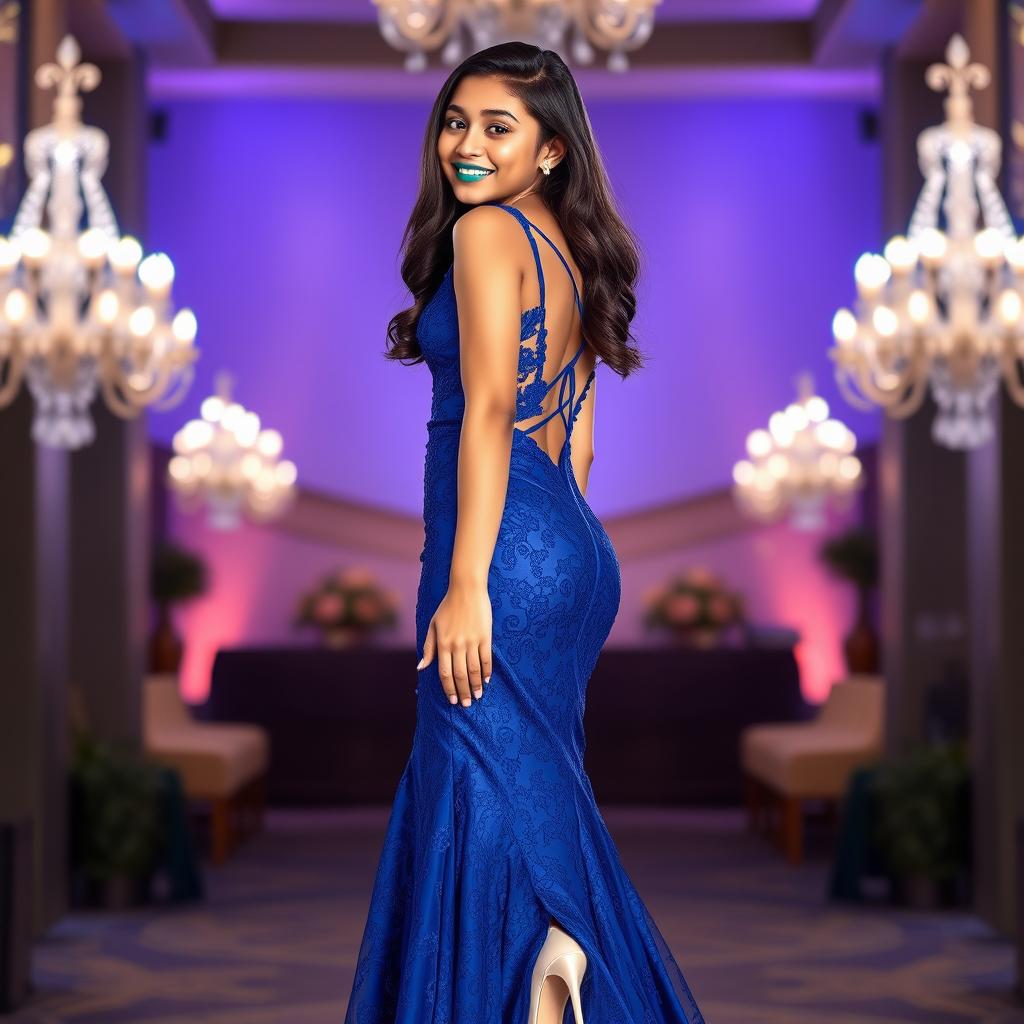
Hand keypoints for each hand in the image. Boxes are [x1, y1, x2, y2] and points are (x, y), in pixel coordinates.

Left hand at [417, 580, 492, 706]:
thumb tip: (420, 668)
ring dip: (476, 686)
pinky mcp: (485, 636)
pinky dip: (487, 672)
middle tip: (467, 704)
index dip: (449, 689)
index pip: (445, 673)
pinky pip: (486, 659)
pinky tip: (487, 680)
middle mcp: (457, 645)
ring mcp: (472, 641)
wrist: (466, 589)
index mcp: (443, 643)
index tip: (453, 700)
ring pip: (474, 670)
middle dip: (463, 692)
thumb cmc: (447, 607)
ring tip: (478, 696)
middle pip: (460, 675)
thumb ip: (428, 648)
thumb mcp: (433, 625)